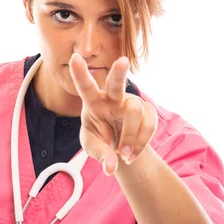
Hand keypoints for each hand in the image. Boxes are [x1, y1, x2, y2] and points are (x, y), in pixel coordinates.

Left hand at [68, 52, 157, 174]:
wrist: (121, 147)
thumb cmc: (101, 141)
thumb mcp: (93, 148)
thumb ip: (101, 155)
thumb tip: (111, 167)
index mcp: (93, 102)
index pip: (85, 86)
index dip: (80, 73)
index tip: (74, 57)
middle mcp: (113, 98)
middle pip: (117, 83)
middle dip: (119, 72)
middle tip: (122, 61)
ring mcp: (131, 103)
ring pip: (134, 112)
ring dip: (129, 136)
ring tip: (123, 155)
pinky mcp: (148, 111)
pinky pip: (148, 125)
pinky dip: (140, 144)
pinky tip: (132, 155)